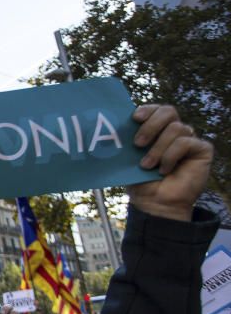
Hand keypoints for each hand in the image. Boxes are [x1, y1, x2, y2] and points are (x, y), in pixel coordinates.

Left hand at [129, 104, 212, 221]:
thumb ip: (126, 141)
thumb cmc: (140, 181)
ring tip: (147, 166)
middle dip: (151, 125)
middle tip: (138, 144)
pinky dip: (171, 156)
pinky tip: (164, 170)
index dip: (147, 110)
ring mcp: (189, 140)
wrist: (154, 203)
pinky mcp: (201, 150)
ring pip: (176, 128)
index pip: (156, 109)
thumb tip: (112, 125)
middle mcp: (174, 132)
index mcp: (157, 130)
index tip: (134, 118)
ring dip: (158, 149)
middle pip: (168, 111)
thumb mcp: (128, 158)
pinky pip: (185, 142)